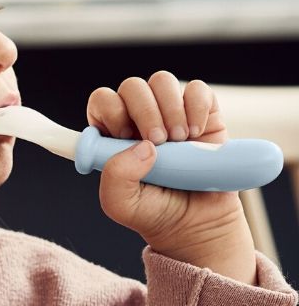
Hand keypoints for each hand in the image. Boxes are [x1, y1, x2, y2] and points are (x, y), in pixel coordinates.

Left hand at [86, 71, 255, 282]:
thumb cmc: (154, 212)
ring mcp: (170, 113)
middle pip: (132, 86)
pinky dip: (197, 106)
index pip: (102, 101)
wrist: (197, 225)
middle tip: (158, 141)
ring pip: (162, 81)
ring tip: (179, 140)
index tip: (125, 136)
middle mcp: (138, 119)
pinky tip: (197, 132)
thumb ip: (115, 177)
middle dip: (144, 110)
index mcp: (111, 134)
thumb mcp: (120, 204)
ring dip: (170, 108)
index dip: (111, 110)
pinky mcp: (202, 114)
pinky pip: (197, 89)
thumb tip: (141, 146)